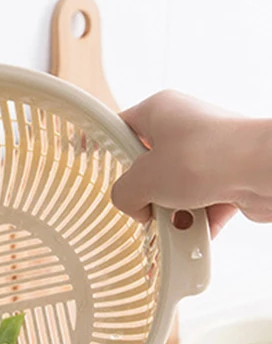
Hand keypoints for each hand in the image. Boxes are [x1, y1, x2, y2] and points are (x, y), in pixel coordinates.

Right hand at [113, 90, 271, 235]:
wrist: (262, 170)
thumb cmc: (205, 158)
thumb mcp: (141, 180)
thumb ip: (123, 194)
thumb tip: (134, 206)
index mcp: (160, 111)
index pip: (122, 126)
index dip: (105, 146)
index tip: (90, 160)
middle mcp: (186, 128)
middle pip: (148, 168)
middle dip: (144, 195)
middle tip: (142, 205)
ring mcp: (208, 153)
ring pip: (173, 191)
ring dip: (169, 213)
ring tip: (173, 221)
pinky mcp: (228, 178)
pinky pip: (199, 206)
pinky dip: (195, 223)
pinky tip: (193, 232)